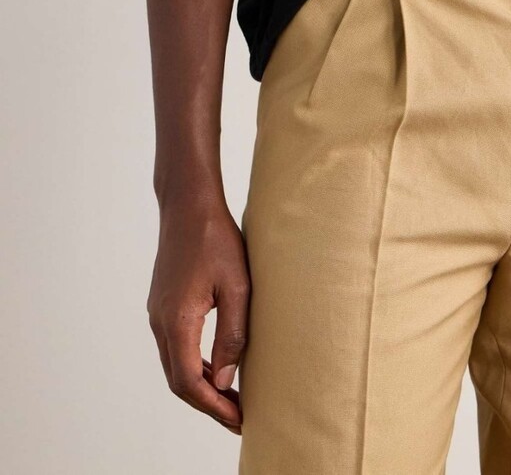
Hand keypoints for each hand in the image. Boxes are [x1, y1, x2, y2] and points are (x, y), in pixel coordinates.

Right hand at [147, 199, 249, 433]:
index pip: (190, 381)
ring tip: (232, 397)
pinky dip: (194, 364)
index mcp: (177, 321)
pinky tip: (217, 365)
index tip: (239, 419)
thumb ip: (232, 333)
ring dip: (201, 385)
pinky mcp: (162, 304)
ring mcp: (157, 313)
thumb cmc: (216, 239)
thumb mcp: (237, 286)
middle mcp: (160, 322)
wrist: (188, 205)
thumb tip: (227, 379)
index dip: (214, 406)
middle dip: (207, 403)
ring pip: (175, 364)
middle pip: (178, 380)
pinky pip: (175, 346)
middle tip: (238, 416)